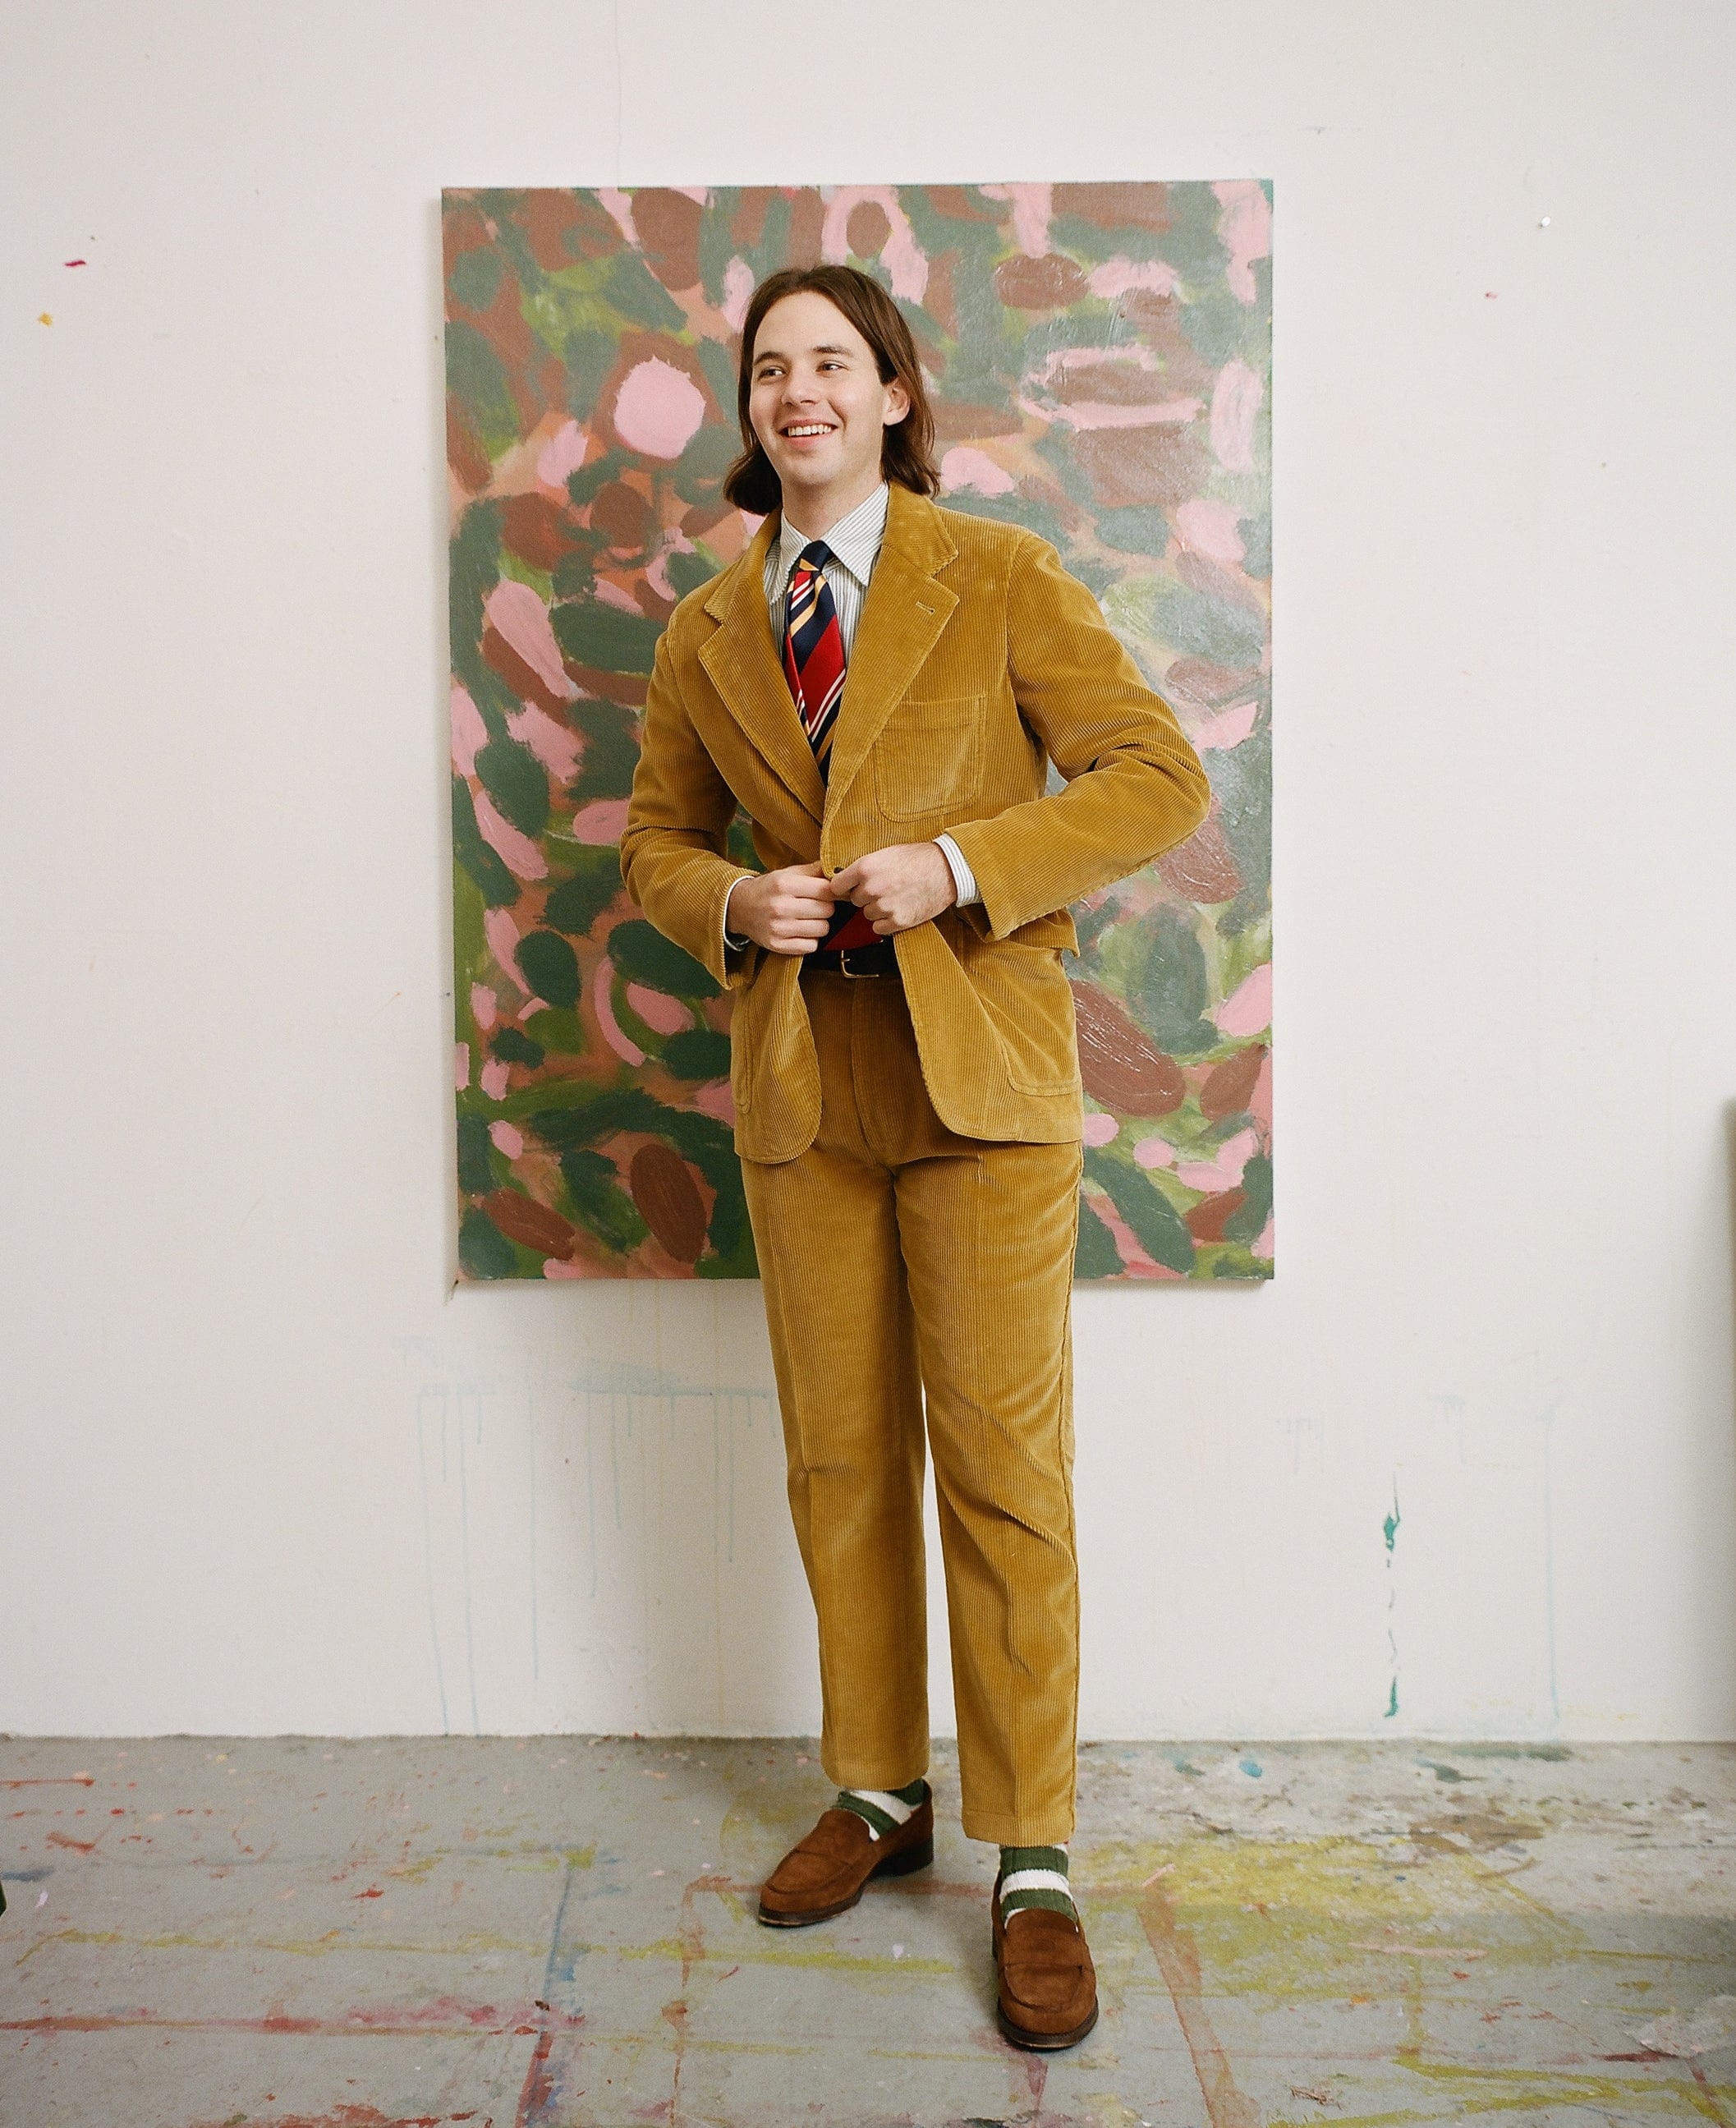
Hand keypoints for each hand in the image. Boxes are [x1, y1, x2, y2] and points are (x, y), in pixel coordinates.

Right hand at [728, 860, 836, 953]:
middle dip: (826, 908)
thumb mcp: (787, 873)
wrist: (739, 907)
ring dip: (820, 924)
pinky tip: (801, 931)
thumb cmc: (768, 888)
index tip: (830, 893)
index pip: (827, 890)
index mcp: (784, 884)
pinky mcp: (777, 945)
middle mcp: (781, 906)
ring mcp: (778, 928)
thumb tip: (840, 870)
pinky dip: (811, 940)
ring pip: (822, 929)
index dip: (833, 891)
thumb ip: (813, 870)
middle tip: (816, 906)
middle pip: (827, 910)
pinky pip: (811, 946)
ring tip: (808, 919)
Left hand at [830, 842, 957, 935]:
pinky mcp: (898, 921)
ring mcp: (884, 906)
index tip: (848, 889)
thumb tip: (844, 880)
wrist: (946, 870)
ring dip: (878, 910)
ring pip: (867, 915)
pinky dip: (887, 923)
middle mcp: (872, 888)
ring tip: (896, 897)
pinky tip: (900, 909)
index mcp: (865, 867)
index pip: (836, 886)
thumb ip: (863, 868)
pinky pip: (879, 928)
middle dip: (865, 897)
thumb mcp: (885, 854)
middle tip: (885, 889)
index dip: (843, 888)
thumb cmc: (918, 859)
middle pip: (854, 901)